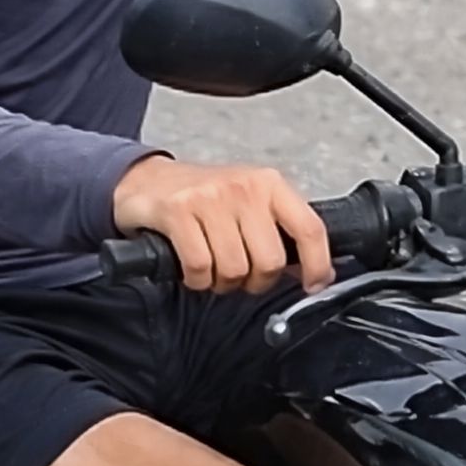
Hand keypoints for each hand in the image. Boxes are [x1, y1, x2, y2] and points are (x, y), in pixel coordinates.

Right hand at [113, 156, 333, 295]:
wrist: (148, 180)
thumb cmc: (205, 198)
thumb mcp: (250, 202)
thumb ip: (281, 231)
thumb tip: (314, 273)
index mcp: (268, 183)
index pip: (309, 228)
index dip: (317, 265)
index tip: (312, 285)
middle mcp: (242, 186)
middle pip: (269, 261)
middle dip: (255, 280)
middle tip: (240, 272)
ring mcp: (209, 197)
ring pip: (234, 269)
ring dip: (222, 282)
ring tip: (212, 265)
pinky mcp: (178, 211)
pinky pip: (200, 268)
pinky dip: (197, 280)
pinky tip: (192, 267)